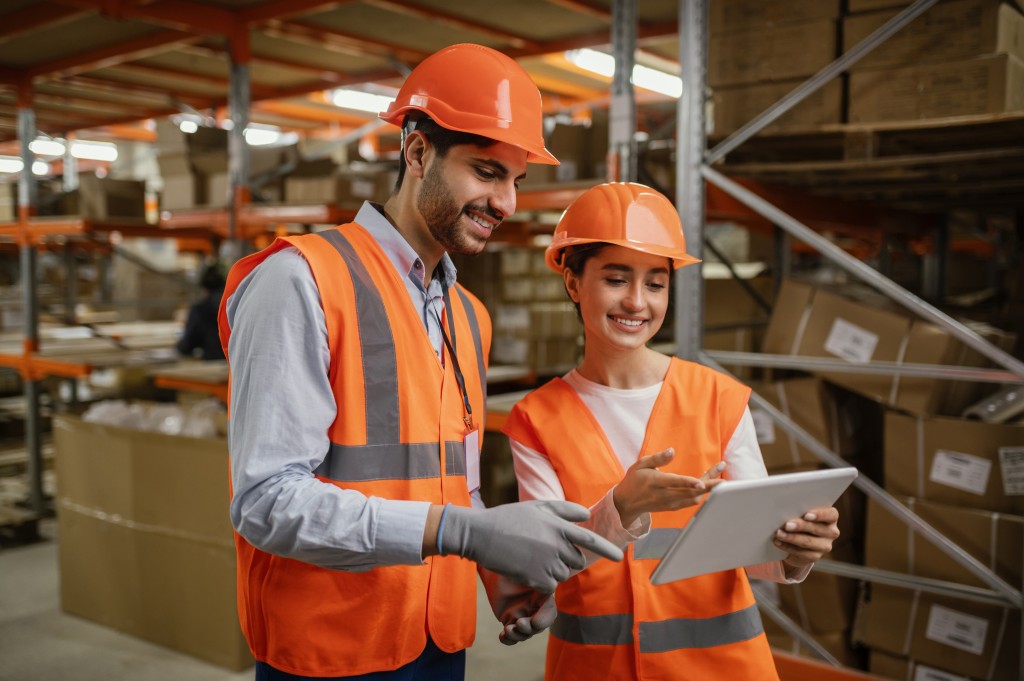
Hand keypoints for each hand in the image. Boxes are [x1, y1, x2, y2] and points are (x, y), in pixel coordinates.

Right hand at [440, 501, 623, 592]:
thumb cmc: (508, 519)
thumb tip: (587, 515)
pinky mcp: (537, 577)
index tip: (619, 557)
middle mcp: (557, 544)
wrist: (481, 535)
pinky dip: (542, 581)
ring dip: (552, 570)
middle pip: (576, 561)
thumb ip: (563, 510)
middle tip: (544, 552)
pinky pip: (550, 585)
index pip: (590, 540)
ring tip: (531, 557)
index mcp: (559, 526)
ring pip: (563, 574)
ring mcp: (548, 562)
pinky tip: (526, 569)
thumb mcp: (536, 507)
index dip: (607, 549)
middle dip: (567, 559)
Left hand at [479, 568, 555, 645]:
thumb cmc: (511, 567)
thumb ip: (535, 577)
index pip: (550, 613)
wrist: (494, 571)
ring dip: (518, 635)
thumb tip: (544, 581)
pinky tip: (502, 636)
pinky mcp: (510, 620)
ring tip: (508, 629)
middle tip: (518, 623)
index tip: (534, 621)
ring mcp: (523, 615)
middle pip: (538, 627)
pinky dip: (508, 639)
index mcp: (543, 597)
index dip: (544, 620)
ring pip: (525, 634)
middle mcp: (535, 609)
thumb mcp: (524, 571)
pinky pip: (512, 636)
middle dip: (529, 629)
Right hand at [613, 449, 724, 525]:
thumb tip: (672, 450)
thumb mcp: (639, 465)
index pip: (675, 483)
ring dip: (708, 489)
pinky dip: (702, 494)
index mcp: (655, 483)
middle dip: (708, 485)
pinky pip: (692, 501)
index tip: (702, 482)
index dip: (689, 482)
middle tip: (724, 479)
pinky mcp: (674, 507)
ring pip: (694, 498)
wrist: (627, 503)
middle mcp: (665, 495)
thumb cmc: (634, 480)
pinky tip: (710, 485)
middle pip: (690, 491)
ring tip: (720, 478)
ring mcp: (670, 503)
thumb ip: (657, 458)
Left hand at [775, 505, 840, 571]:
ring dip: (791, 538)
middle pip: (817, 528)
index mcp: (831, 517)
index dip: (820, 515)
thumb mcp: (801, 513)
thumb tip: (784, 509)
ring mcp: (825, 546)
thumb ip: (799, 510)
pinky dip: (787, 546)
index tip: (806, 515)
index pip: (831, 515)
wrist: (798, 541)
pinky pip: (801, 553)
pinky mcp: (815, 556)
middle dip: (800, 526)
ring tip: (778, 533)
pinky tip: (778, 542)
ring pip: (808, 542)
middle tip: (787, 525)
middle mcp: (831, 532)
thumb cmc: (799, 519)